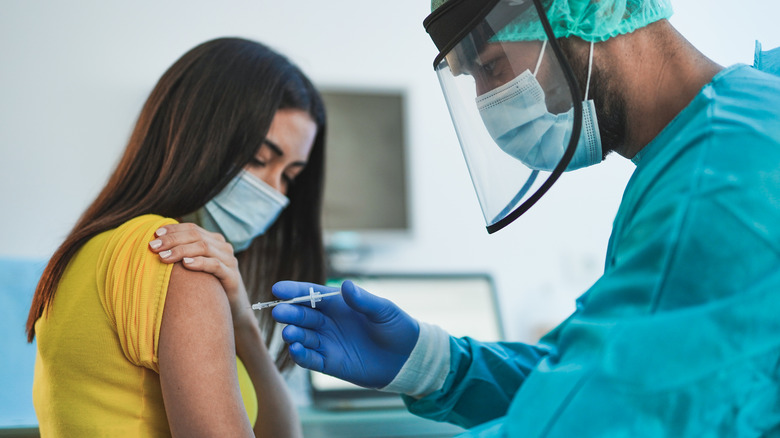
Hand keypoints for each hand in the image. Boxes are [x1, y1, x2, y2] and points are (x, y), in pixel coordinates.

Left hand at [149, 222, 251, 324]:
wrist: (232, 306)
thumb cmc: (208, 285)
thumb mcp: (195, 266)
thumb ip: (183, 254)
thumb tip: (156, 247)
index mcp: (214, 241)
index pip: (192, 229)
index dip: (173, 230)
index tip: (155, 234)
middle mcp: (223, 247)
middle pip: (196, 236)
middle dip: (173, 240)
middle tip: (153, 247)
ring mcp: (229, 260)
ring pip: (204, 247)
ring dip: (181, 250)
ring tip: (163, 257)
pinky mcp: (232, 276)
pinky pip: (215, 265)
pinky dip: (199, 262)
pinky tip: (185, 264)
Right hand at [271, 280, 419, 388]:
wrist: (407, 358)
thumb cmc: (397, 327)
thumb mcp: (383, 311)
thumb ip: (364, 300)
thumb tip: (346, 286)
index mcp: (339, 304)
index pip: (311, 295)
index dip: (294, 291)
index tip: (277, 288)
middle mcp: (328, 322)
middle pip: (303, 316)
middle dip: (290, 313)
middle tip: (280, 312)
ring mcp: (327, 342)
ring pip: (303, 337)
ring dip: (293, 334)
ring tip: (289, 333)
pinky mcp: (329, 363)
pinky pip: (310, 359)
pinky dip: (300, 355)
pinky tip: (295, 349)